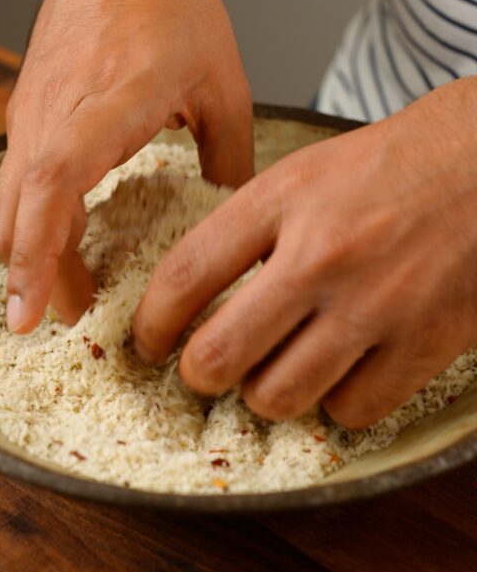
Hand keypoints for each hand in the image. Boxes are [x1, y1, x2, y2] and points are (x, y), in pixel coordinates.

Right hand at [0, 0, 252, 332]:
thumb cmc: (176, 1)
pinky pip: (17, 175)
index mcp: (112, 99)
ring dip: (30, 249)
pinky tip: (64, 237)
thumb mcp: (225, 84)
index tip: (29, 311)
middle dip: (32, 273)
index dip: (37, 252)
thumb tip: (231, 226)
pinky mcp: (29, 105)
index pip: (52, 184)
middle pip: (18, 208)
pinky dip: (31, 216)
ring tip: (65, 293)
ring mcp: (35, 106)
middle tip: (64, 323)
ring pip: (10, 197)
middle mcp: (58, 107)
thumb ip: (230, 161)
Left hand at [133, 78, 476, 427]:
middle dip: (199, 374)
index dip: (151, 324)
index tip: (147, 342)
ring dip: (265, 394)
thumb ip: (252, 226)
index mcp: (283, 200)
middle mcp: (321, 254)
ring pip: (278, 395)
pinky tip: (340, 373)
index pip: (185, 276)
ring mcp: (374, 303)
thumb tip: (197, 292)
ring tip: (273, 372)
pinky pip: (351, 409)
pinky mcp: (424, 341)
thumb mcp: (307, 170)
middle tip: (205, 369)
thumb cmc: (393, 163)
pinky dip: (336, 402)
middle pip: (220, 355)